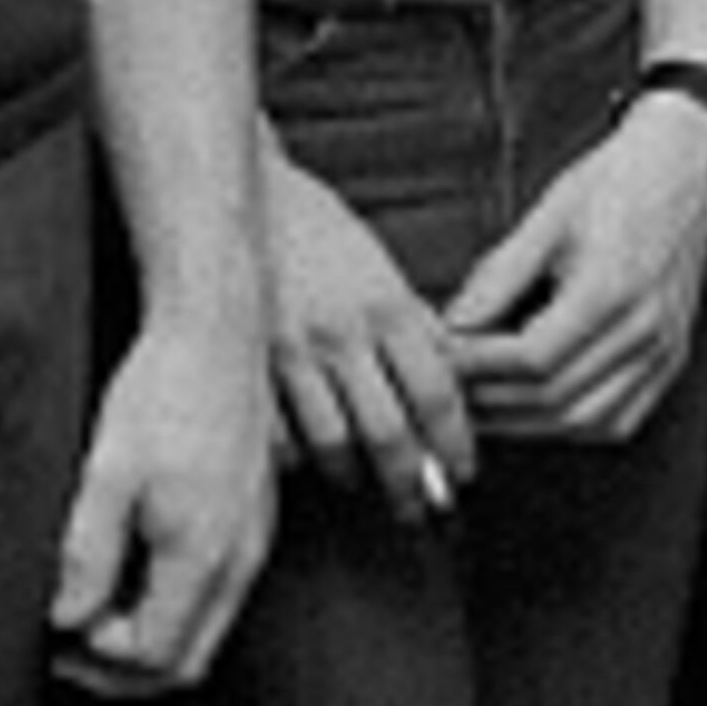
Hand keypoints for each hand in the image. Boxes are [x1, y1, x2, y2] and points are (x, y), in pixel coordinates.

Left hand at [51, 292, 274, 694]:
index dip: (99, 660)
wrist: (218, 332)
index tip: (57, 633)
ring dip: (148, 641)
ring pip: (205, 634)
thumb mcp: (108, 471)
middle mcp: (240, 560)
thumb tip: (64, 619)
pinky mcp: (254, 523)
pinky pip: (217, 597)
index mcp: (203, 553)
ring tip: (93, 615)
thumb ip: (86, 552)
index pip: (155, 656)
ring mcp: (253, 543)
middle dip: (123, 671)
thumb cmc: (162, 390)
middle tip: (67, 648)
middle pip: (187, 663)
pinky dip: (172, 609)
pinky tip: (132, 578)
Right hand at [257, 143, 476, 526]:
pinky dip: (297, 459)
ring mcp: (294, 351)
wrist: (244, 198)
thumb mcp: (383, 268)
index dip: (456, 446)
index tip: (461, 474)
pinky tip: (308, 461)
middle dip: (411, 483)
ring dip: (355, 477)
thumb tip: (449, 383)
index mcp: (390, 307)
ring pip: (334, 443)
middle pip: (390, 433)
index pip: (438, 395)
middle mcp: (345, 333)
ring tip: (364, 486)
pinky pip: (279, 434)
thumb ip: (415, 326)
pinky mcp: (250, 363)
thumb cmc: (318, 231)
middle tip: (419, 508)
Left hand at [443, 104, 706, 443]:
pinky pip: (620, 420)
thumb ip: (498, 277)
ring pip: (586, 421)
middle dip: (492, 403)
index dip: (478, 366)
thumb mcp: (547, 217)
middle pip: (555, 398)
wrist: (682, 168)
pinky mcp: (670, 360)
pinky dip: (571, 426)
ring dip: (527, 424)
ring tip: (483, 406)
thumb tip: (454, 324)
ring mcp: (663, 350)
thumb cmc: (618, 182)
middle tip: (450, 389)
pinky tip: (537, 412)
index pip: (531, 358)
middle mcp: (645, 329)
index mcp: (611, 288)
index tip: (443, 358)